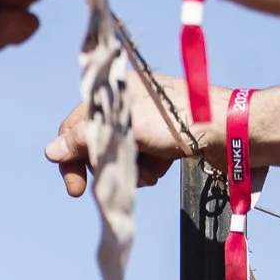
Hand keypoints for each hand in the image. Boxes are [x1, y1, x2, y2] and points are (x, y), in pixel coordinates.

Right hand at [45, 70, 194, 197]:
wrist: (229, 130)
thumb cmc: (177, 122)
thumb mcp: (124, 129)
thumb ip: (84, 139)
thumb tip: (51, 151)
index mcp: (116, 90)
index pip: (74, 127)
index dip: (71, 158)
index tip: (77, 188)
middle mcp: (129, 102)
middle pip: (96, 141)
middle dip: (105, 165)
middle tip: (111, 183)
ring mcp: (147, 119)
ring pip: (119, 153)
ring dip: (128, 169)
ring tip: (149, 173)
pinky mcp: (163, 135)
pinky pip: (141, 156)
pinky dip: (147, 167)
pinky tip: (161, 168)